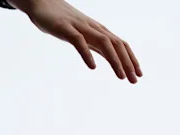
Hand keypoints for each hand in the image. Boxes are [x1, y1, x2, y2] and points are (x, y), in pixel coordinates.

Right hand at [12, 0, 140, 82]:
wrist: (41, 2)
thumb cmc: (61, 20)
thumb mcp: (83, 34)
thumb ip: (95, 45)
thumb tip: (109, 58)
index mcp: (97, 30)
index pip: (120, 44)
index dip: (131, 59)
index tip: (138, 75)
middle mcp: (92, 28)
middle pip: (116, 44)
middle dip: (127, 62)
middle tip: (134, 81)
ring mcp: (79, 27)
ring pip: (103, 42)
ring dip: (114, 60)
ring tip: (121, 76)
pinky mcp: (64, 28)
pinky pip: (79, 41)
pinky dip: (87, 53)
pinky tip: (92, 67)